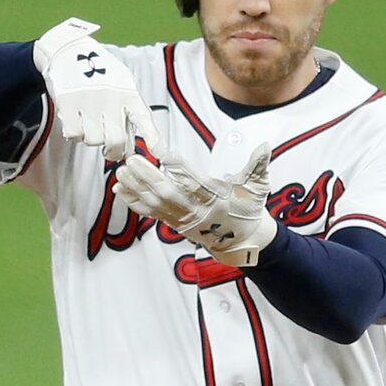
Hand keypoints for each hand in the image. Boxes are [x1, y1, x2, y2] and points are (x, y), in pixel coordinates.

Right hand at [32, 17, 151, 161]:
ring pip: (94, 140)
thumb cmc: (101, 75)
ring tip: (91, 125)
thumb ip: (131, 114)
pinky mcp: (68, 102)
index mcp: (129, 94)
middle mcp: (112, 97)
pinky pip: (74, 134)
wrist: (69, 50)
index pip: (145, 119)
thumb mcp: (124, 87)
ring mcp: (90, 100)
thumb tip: (134, 149)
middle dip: (114, 151)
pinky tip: (77, 123)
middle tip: (111, 150)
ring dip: (92, 139)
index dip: (155, 139)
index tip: (161, 154)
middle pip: (117, 141)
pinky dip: (75, 134)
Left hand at [113, 135, 277, 266]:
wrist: (243, 240)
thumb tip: (265, 145)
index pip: (196, 183)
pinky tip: (120, 188)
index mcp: (218, 200)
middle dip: (148, 178)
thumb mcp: (257, 186)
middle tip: (132, 160)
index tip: (164, 153)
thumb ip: (258, 164)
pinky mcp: (175, 223)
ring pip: (156, 204)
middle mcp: (198, 211)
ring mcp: (184, 219)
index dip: (180, 168)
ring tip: (121, 171)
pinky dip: (134, 201)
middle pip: (169, 194)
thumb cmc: (248, 209)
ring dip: (136, 188)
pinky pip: (151, 213)